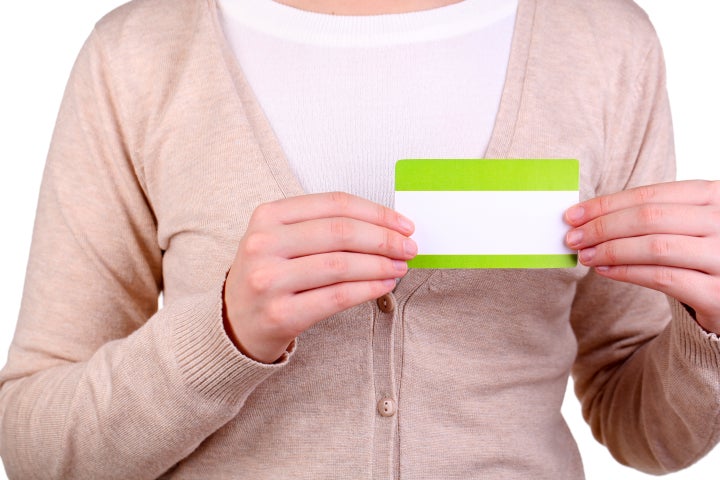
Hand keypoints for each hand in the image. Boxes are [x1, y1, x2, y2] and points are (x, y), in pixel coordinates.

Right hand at [223, 192, 416, 362]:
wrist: (234, 324)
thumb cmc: (269, 276)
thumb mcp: (280, 239)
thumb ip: (322, 226)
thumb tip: (386, 226)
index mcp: (267, 216)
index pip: (334, 204)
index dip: (376, 212)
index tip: (403, 224)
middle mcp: (263, 244)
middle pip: (340, 232)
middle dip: (384, 239)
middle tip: (409, 247)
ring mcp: (269, 280)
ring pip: (341, 265)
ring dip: (380, 265)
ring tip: (400, 267)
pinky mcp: (280, 314)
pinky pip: (337, 297)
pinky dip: (368, 289)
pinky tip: (384, 285)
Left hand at [564, 180, 719, 334]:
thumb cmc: (704, 252)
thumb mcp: (688, 222)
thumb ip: (652, 214)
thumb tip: (588, 216)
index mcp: (715, 196)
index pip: (649, 195)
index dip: (606, 205)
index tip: (573, 215)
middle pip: (648, 218)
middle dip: (602, 227)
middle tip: (572, 237)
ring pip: (654, 247)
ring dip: (611, 250)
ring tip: (585, 255)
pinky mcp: (718, 293)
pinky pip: (663, 279)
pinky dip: (628, 273)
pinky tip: (605, 270)